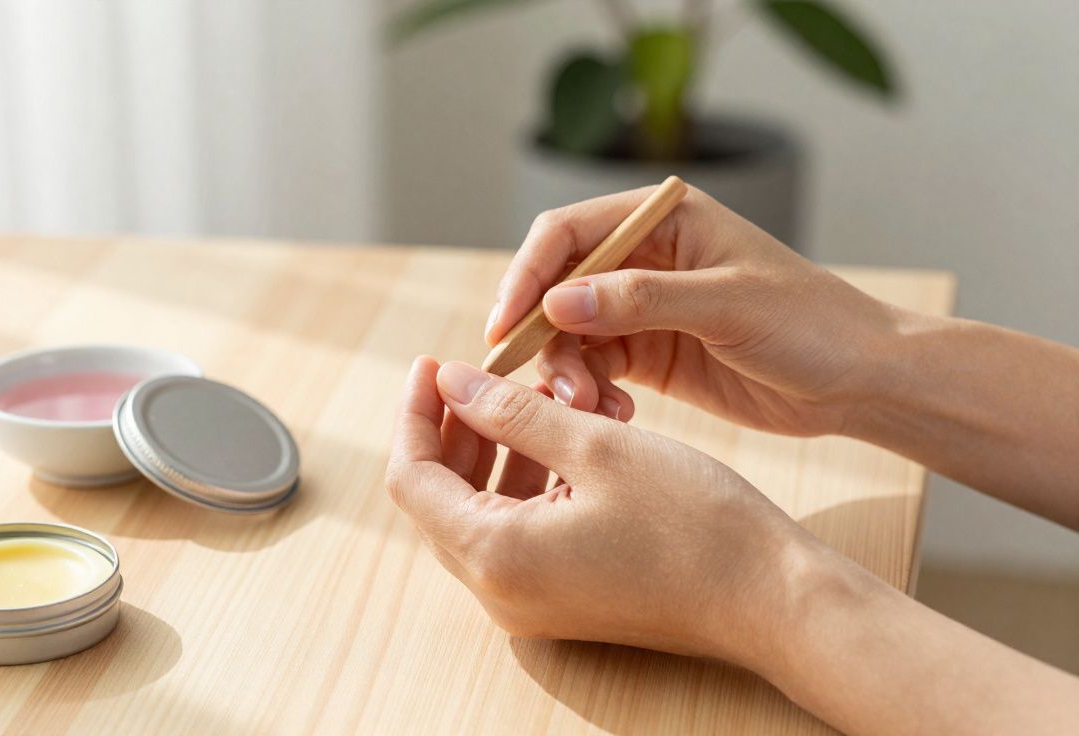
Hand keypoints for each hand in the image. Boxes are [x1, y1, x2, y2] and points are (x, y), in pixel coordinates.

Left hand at [386, 356, 816, 663]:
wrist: (771, 599)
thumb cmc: (693, 522)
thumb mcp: (594, 446)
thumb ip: (511, 412)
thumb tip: (452, 382)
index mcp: (495, 555)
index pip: (412, 477)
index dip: (416, 413)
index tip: (432, 363)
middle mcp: (499, 592)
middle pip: (438, 497)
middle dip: (454, 429)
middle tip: (479, 373)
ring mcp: (530, 603)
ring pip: (479, 511)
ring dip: (495, 451)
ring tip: (533, 395)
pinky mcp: (562, 600)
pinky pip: (518, 532)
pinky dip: (527, 482)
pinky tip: (562, 437)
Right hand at [486, 185, 900, 435]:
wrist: (859, 381)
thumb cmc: (811, 324)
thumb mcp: (727, 304)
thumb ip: (641, 300)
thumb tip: (558, 301)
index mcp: (664, 220)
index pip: (569, 233)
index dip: (528, 274)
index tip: (506, 325)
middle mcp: (645, 258)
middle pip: (558, 287)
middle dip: (543, 336)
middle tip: (545, 385)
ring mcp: (644, 309)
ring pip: (570, 335)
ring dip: (567, 373)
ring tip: (588, 410)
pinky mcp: (650, 355)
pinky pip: (595, 370)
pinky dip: (592, 394)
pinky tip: (614, 417)